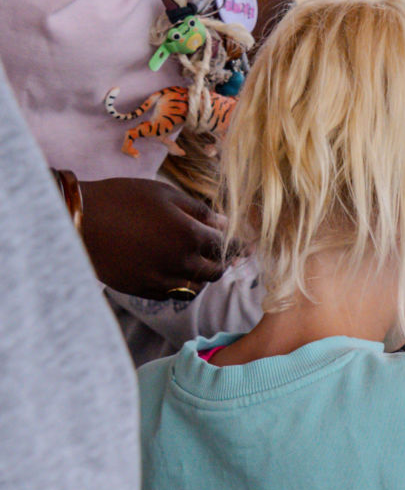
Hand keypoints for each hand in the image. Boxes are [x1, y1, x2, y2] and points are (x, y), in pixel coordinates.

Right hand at [79, 177, 229, 299]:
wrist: (78, 219)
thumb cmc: (123, 199)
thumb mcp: (166, 195)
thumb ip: (199, 211)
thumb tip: (225, 224)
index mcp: (189, 235)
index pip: (224, 246)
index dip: (234, 243)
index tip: (240, 243)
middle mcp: (178, 262)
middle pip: (214, 271)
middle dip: (219, 262)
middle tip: (219, 254)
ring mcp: (159, 279)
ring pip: (194, 287)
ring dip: (200, 277)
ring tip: (196, 264)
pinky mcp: (140, 290)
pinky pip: (170, 294)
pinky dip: (177, 285)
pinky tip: (173, 272)